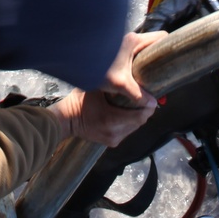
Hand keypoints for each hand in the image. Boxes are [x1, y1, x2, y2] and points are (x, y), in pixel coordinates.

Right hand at [50, 31, 163, 148]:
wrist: (66, 120)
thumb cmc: (80, 101)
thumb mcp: (96, 88)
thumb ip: (113, 85)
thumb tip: (129, 75)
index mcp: (112, 120)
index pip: (140, 116)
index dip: (148, 106)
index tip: (152, 96)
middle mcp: (115, 133)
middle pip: (139, 122)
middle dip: (144, 110)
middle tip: (146, 97)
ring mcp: (113, 139)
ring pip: (134, 127)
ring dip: (137, 116)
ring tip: (137, 103)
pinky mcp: (111, 142)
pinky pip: (127, 131)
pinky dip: (129, 122)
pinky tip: (126, 112)